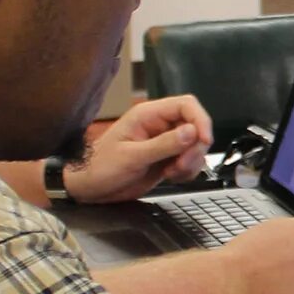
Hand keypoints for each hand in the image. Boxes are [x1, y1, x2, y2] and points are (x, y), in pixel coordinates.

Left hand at [67, 96, 215, 203]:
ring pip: (195, 146)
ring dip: (191, 162)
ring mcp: (165, 143)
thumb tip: (191, 132)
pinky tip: (171, 177)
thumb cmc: (100, 167)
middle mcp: (160, 126)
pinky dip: (188, 172)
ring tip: (172, 172)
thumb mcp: (132, 156)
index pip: (186, 106)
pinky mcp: (167, 159)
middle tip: (181, 165)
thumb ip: (164, 144)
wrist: (89, 187)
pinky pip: (189, 161)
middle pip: (195, 126)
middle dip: (195, 148)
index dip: (200, 120)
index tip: (203, 140)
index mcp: (149, 115)